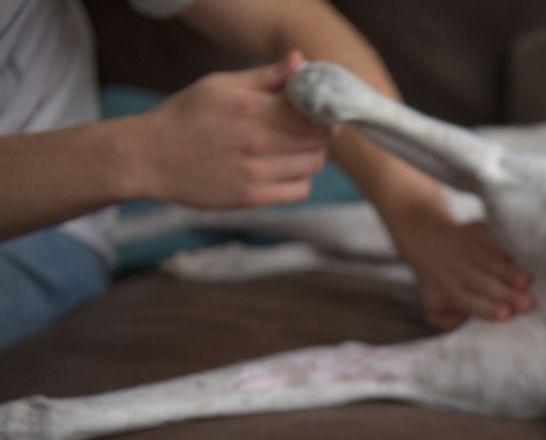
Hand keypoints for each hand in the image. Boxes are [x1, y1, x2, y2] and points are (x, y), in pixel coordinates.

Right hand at [135, 51, 328, 207]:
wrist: (150, 157)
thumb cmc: (185, 116)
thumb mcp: (220, 85)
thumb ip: (265, 76)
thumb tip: (300, 61)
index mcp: (251, 109)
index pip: (313, 113)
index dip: (323, 111)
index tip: (317, 109)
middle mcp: (257, 142)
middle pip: (318, 140)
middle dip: (320, 132)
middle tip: (309, 128)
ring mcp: (256, 173)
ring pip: (313, 165)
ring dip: (312, 155)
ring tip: (296, 148)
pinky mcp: (252, 198)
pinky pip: (299, 191)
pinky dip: (301, 180)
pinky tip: (287, 170)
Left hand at [388, 204, 533, 329]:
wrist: (428, 238)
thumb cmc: (440, 281)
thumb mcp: (434, 307)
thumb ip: (450, 323)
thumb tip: (470, 325)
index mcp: (450, 291)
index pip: (470, 302)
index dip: (488, 308)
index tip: (507, 315)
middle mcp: (459, 270)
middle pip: (484, 284)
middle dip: (507, 294)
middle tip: (529, 304)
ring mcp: (469, 250)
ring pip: (491, 263)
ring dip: (510, 272)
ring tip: (528, 281)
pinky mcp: (477, 232)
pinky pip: (491, 240)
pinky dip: (502, 247)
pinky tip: (515, 257)